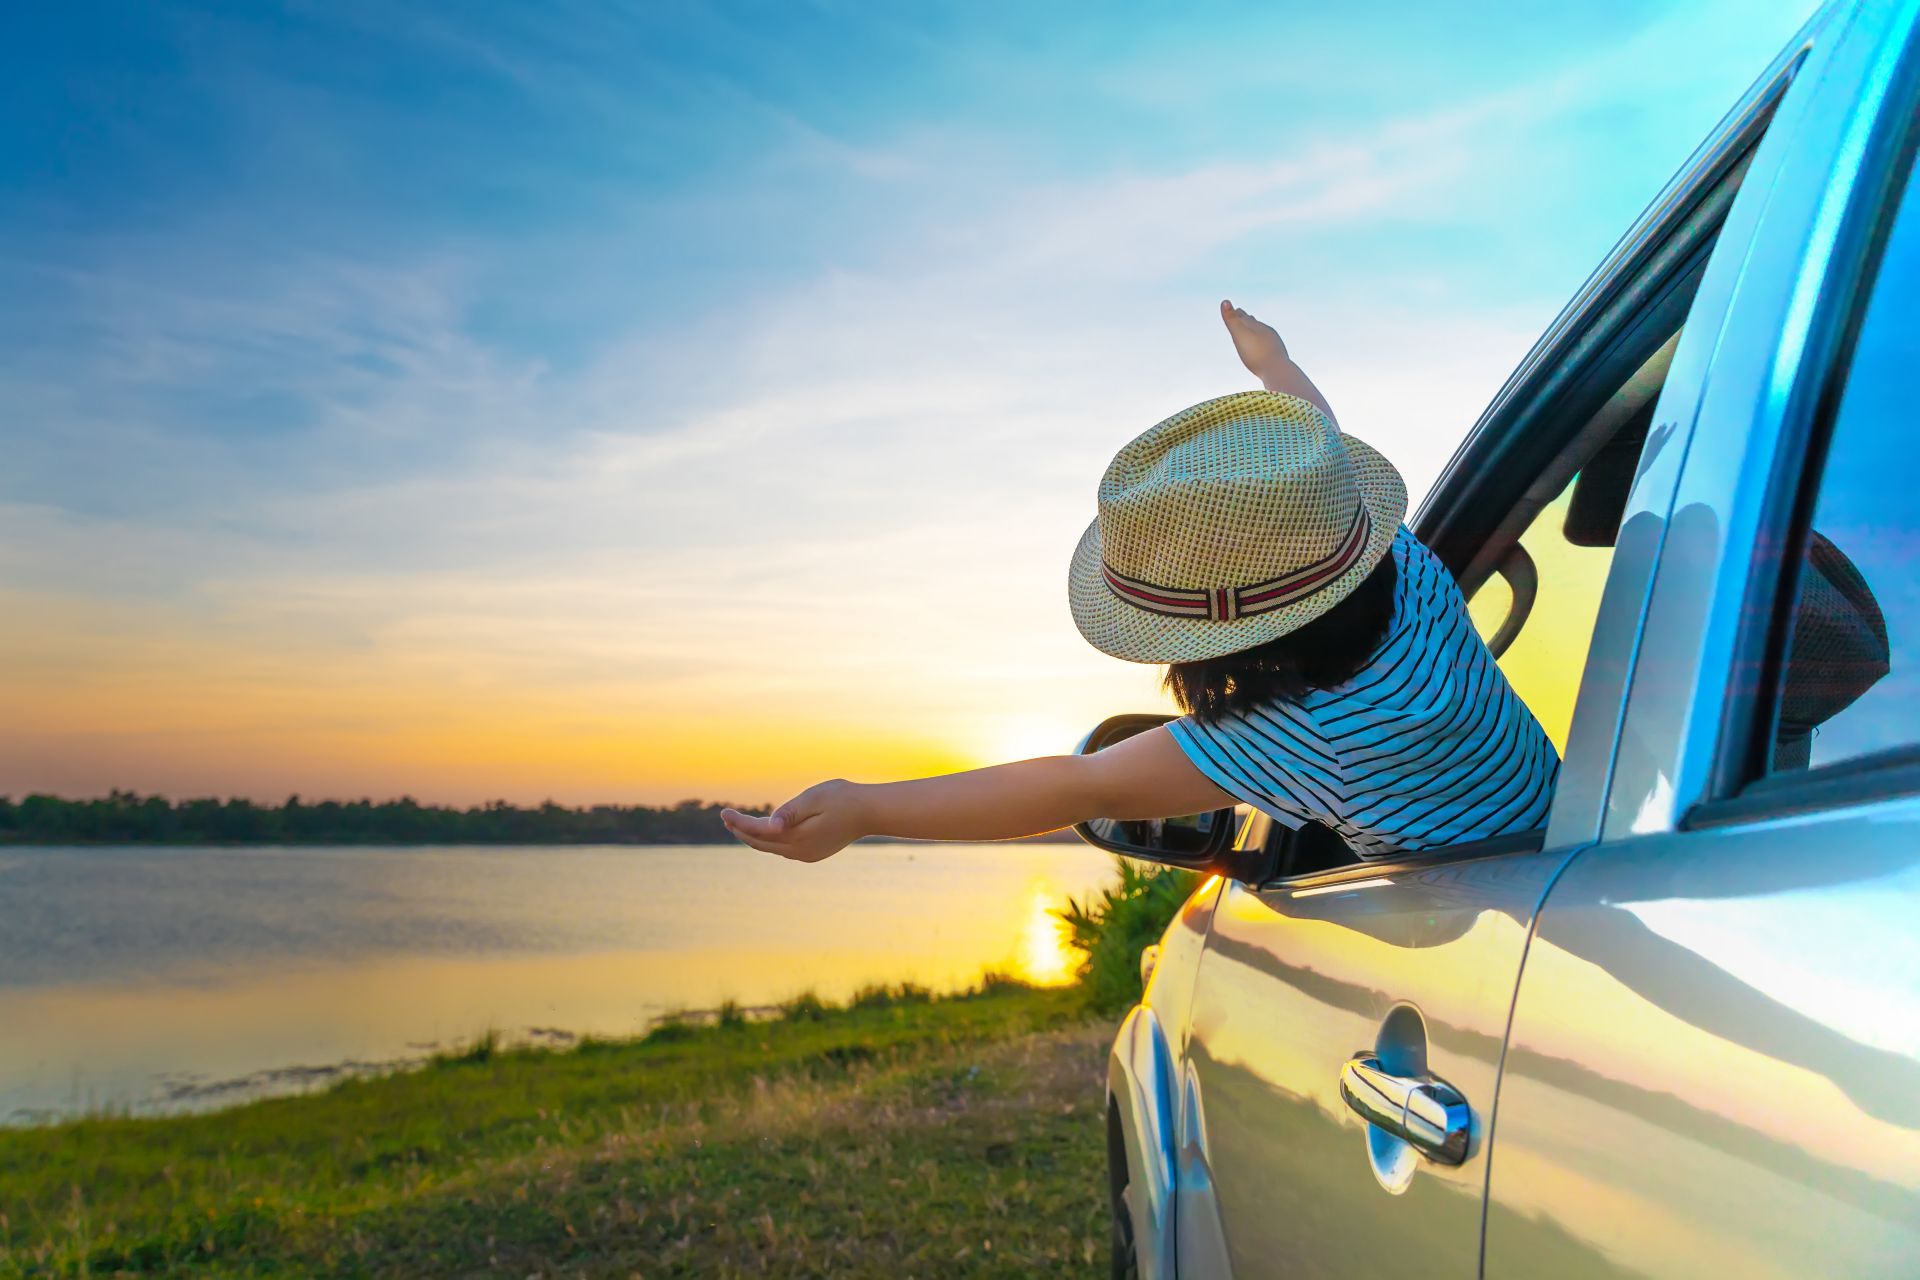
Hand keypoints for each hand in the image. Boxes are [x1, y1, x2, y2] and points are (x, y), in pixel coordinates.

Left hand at [721, 779, 866, 862]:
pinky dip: (770, 840)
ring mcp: (807, 855)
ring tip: (738, 825)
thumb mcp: (813, 799)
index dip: (739, 823)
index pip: (759, 832)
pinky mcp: (813, 853)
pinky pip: (784, 848)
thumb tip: (769, 827)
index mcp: (797, 838)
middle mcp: (800, 851)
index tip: (724, 813)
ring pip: (772, 848)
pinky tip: (765, 832)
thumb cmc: (842, 799)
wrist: (870, 812)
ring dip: (754, 837)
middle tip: (726, 818)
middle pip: (761, 844)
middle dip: (742, 831)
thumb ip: (789, 812)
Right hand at [1221, 299, 1291, 383]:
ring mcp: (1274, 342)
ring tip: (1254, 328)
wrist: (1277, 370)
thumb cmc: (1255, 353)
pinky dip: (1264, 342)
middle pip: (1254, 323)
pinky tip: (1266, 347)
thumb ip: (1232, 320)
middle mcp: (1266, 331)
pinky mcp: (1278, 354)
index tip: (1232, 309)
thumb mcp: (1240, 335)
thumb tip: (1225, 301)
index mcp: (1256, 326)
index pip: (1243, 317)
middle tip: (1241, 314)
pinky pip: (1270, 345)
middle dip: (1246, 319)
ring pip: (1263, 332)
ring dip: (1257, 329)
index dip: (1236, 314)